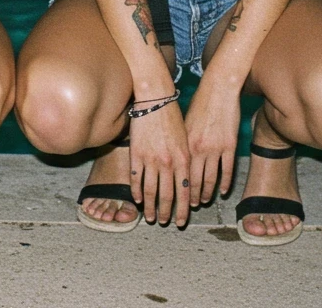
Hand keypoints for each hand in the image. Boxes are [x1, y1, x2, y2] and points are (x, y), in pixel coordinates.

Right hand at [128, 100, 190, 225]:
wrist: (155, 98)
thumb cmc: (173, 117)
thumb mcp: (186, 140)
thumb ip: (186, 161)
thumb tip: (186, 181)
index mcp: (184, 159)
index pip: (185, 192)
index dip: (182, 209)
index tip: (181, 221)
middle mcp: (168, 162)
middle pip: (167, 195)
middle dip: (167, 212)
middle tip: (165, 222)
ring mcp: (151, 159)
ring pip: (150, 191)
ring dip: (151, 207)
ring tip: (151, 217)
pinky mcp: (136, 154)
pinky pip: (136, 179)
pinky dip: (136, 192)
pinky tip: (138, 200)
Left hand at [184, 80, 240, 206]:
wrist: (218, 89)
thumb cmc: (198, 103)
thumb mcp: (183, 124)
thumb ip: (180, 143)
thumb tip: (174, 160)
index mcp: (183, 145)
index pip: (177, 175)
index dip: (174, 193)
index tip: (172, 203)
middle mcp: (197, 149)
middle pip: (192, 182)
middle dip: (188, 199)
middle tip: (186, 211)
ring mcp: (215, 148)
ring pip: (210, 179)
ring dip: (206, 194)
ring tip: (202, 202)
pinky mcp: (230, 145)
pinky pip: (227, 170)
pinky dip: (224, 183)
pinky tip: (222, 192)